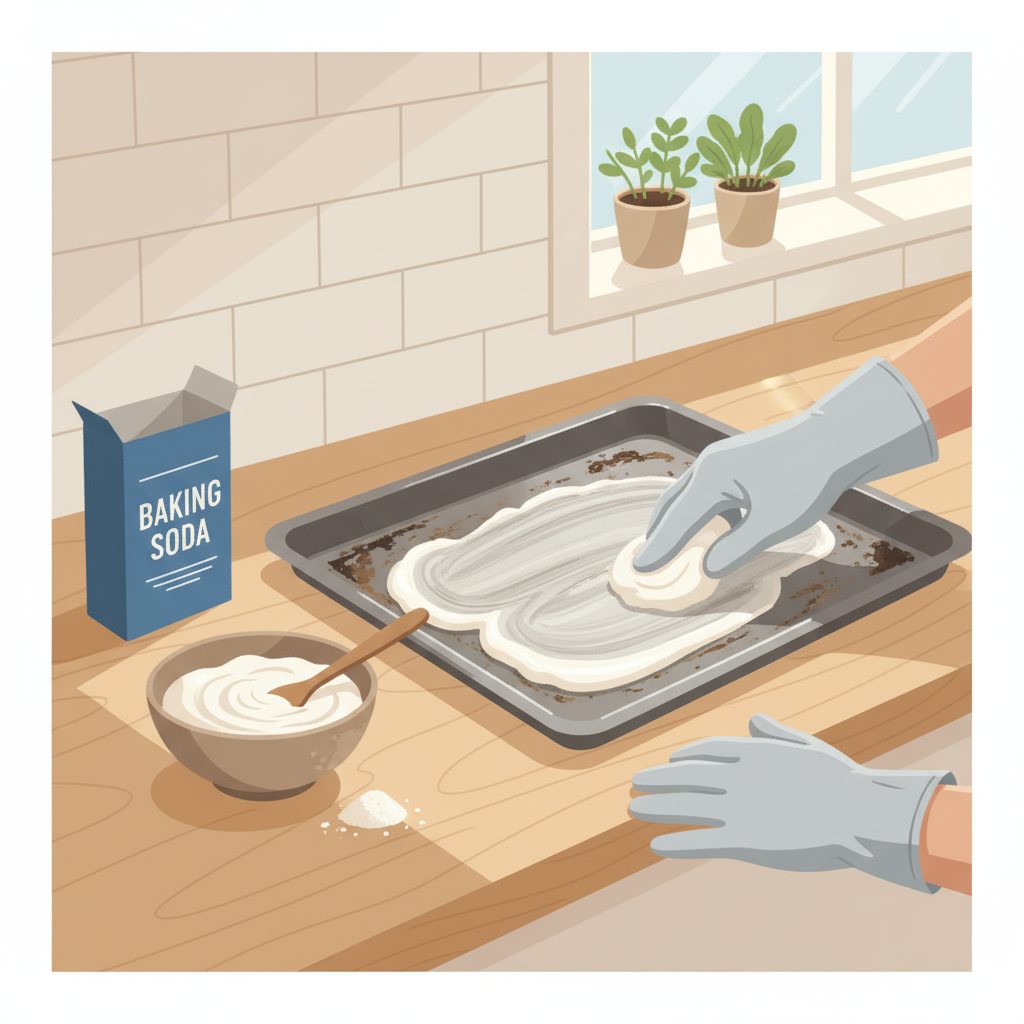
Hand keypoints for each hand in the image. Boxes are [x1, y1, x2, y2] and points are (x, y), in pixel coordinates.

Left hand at [629, 714, 954, 892]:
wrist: (858, 814)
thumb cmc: (841, 782)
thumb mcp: (805, 747)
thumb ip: (774, 735)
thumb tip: (753, 718)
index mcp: (753, 753)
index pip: (708, 751)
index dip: (686, 756)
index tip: (671, 760)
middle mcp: (737, 778)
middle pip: (686, 777)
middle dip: (659, 779)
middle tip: (635, 781)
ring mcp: (737, 809)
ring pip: (684, 806)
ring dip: (655, 807)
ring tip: (632, 807)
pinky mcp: (744, 841)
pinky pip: (701, 842)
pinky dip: (676, 843)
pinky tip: (656, 845)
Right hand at [633, 357, 937, 576]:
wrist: (837, 438)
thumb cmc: (805, 478)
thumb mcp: (771, 523)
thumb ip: (736, 548)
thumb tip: (707, 568)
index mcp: (711, 479)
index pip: (677, 522)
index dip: (659, 549)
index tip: (640, 570)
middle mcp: (710, 466)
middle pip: (673, 503)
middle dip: (660, 532)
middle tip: (648, 557)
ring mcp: (725, 460)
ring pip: (690, 495)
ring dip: (680, 520)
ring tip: (674, 543)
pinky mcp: (742, 461)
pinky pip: (710, 490)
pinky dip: (703, 511)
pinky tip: (718, 527)